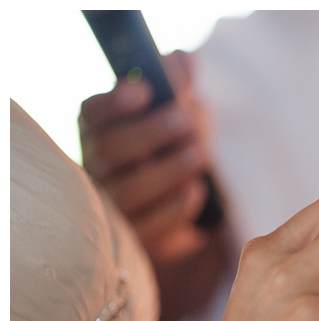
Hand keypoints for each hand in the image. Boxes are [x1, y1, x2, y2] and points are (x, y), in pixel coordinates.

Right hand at [80, 50, 211, 262]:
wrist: (185, 197)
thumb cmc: (175, 144)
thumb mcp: (183, 110)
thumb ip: (181, 85)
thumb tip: (185, 60)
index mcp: (100, 128)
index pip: (92, 113)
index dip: (115, 101)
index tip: (146, 89)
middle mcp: (97, 166)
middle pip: (109, 150)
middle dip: (150, 132)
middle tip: (186, 120)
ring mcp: (113, 204)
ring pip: (128, 191)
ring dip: (166, 170)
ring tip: (199, 154)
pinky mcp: (135, 236)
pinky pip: (149, 227)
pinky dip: (174, 208)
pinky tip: (196, 191)